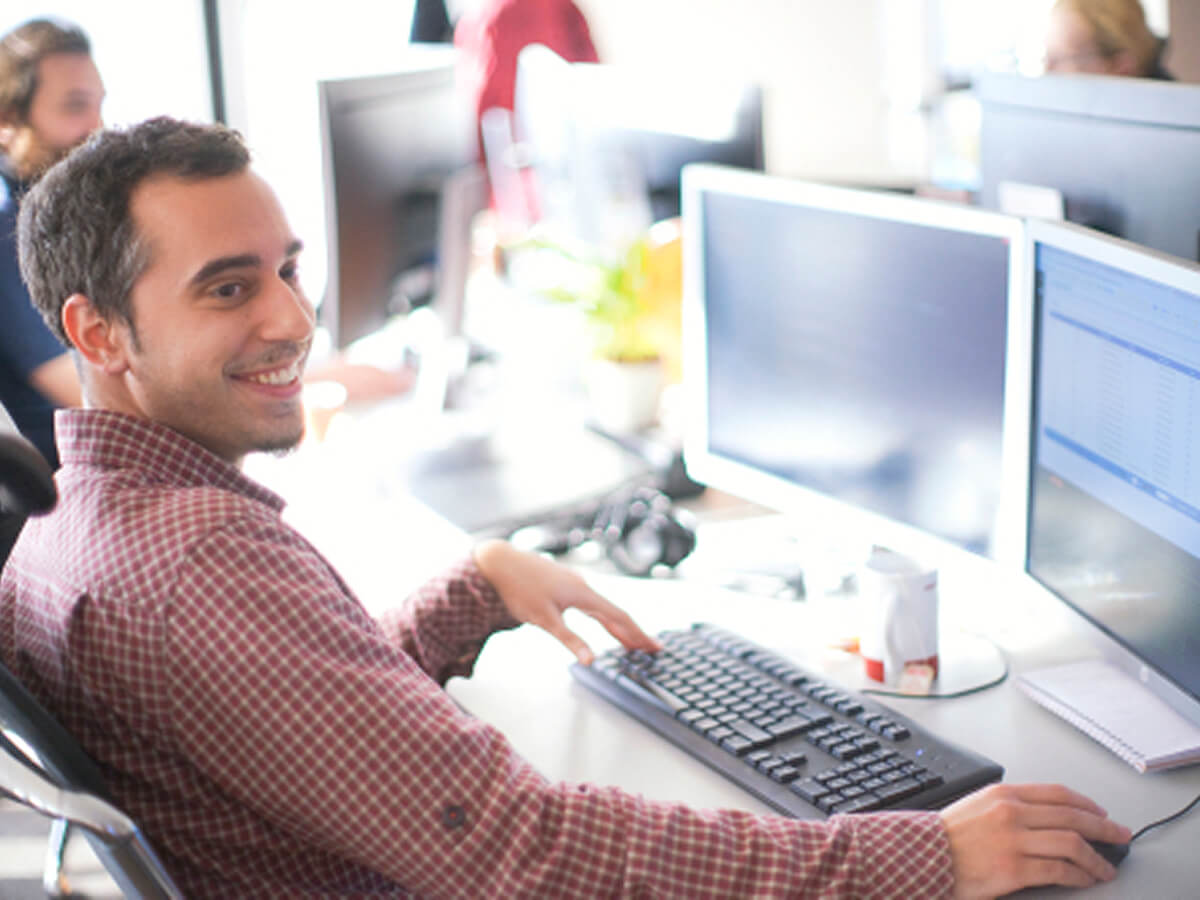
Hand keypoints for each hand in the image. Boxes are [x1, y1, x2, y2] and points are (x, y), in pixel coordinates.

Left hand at [473, 539, 661, 663]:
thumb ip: (570, 640)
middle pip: (614, 613)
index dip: (637, 634)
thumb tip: (590, 660)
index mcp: (583, 594)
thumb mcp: (544, 619)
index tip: (654, 646)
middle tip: (650, 647)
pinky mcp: (563, 584)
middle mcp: (583, 586)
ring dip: (617, 625)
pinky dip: (602, 616)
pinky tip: (600, 619)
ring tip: (629, 641)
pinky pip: (591, 603)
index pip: (619, 617)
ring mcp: (573, 584)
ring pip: (602, 608)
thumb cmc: (519, 588)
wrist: (499, 562)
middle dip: (633, 632)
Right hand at [940, 783, 1131, 898]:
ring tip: (1105, 867)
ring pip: (1072, 844)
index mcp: (1004, 794)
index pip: (1058, 794)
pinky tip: (1085, 880)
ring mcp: (1014, 841)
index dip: (1087, 804)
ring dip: (1096, 858)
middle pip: (1073, 817)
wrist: (923, 855)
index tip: (1101, 814)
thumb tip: (1046, 817)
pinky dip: (1079, 876)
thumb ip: (1010, 806)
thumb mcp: (978, 805)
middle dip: (1104, 828)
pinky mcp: (1014, 869)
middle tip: (1120, 835)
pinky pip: (1059, 870)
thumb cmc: (947, 835)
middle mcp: (1012, 813)